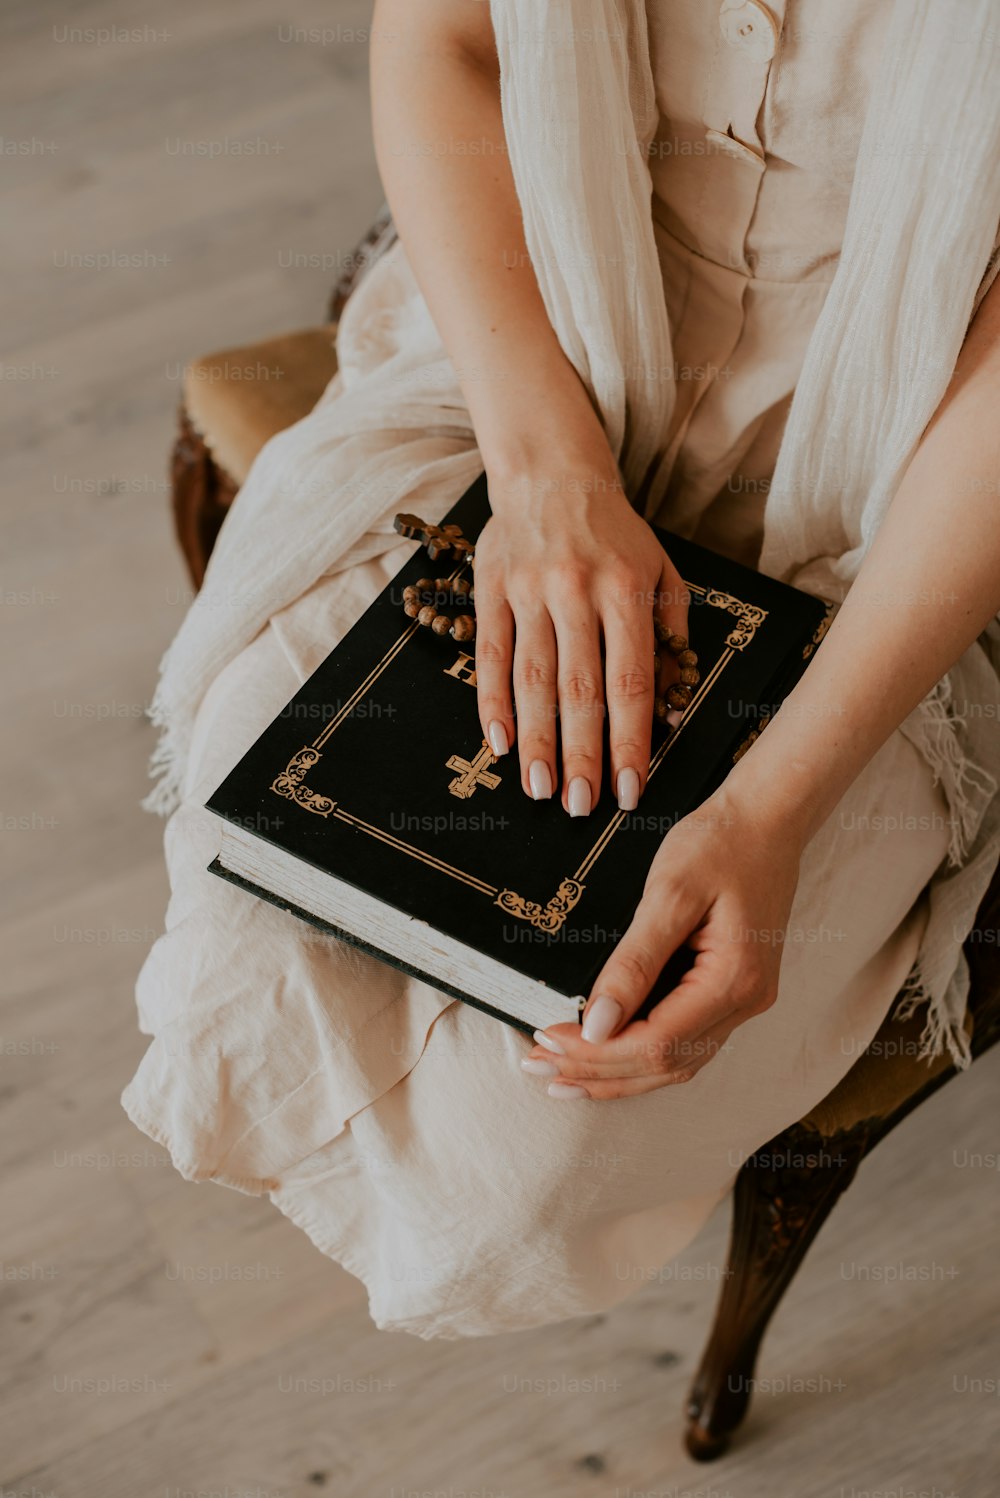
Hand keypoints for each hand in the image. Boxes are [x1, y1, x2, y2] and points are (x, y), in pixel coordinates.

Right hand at [473, 454, 688, 813]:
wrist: (551, 473)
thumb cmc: (615, 534)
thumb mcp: (662, 571)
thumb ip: (670, 635)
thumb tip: (675, 706)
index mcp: (626, 590)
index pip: (631, 681)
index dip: (631, 741)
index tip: (631, 789)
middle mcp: (577, 591)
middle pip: (579, 688)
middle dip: (581, 754)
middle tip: (581, 806)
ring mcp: (529, 590)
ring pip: (532, 678)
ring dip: (536, 740)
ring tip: (540, 789)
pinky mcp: (491, 589)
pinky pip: (490, 654)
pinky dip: (491, 702)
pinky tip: (499, 743)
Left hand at [522, 790, 804, 1098]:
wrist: (766, 818)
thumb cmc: (720, 842)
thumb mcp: (670, 892)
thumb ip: (634, 961)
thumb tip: (597, 1024)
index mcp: (734, 979)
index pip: (657, 1042)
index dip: (597, 1051)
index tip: (548, 1039)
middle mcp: (746, 1001)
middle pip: (665, 1064)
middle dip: (597, 1071)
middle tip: (538, 1064)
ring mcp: (744, 1001)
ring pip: (676, 1063)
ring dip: (616, 1073)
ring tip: (561, 1074)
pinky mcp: (734, 992)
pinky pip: (685, 1042)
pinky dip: (641, 1055)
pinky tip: (605, 1054)